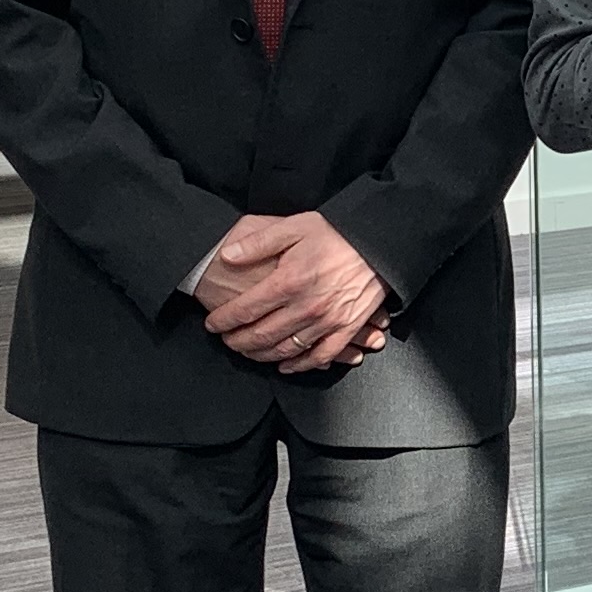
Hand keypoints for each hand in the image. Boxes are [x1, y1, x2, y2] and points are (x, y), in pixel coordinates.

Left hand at [198, 211, 390, 369]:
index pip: (245, 309)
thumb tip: (227, 256)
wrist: (379, 242)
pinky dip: (299, 365)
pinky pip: (319, 356)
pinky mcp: (346, 329)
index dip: (224, 320)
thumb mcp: (294, 226)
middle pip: (261, 334)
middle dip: (237, 341)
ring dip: (261, 355)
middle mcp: (306, 306)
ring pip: (285, 349)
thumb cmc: (337, 232)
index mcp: (289, 281)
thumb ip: (258, 242)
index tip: (212, 324)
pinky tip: (285, 365)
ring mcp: (327, 321)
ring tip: (247, 351)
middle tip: (225, 340)